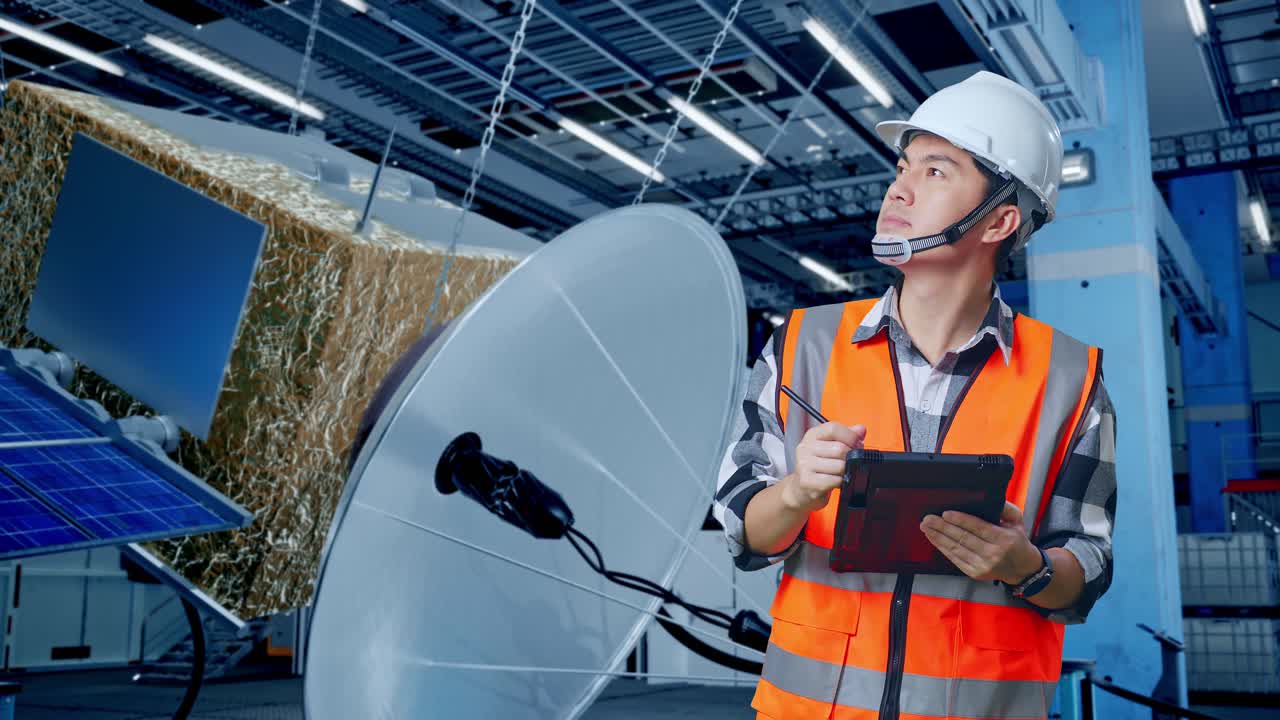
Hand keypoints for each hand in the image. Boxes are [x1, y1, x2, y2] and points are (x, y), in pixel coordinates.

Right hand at [779, 422, 866, 512]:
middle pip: (839, 448)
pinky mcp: (807, 481)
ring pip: (839, 465)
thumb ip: (846, 436)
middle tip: (849, 463)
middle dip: (851, 458)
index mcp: (812, 436)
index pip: (834, 428)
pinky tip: (835, 482)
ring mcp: (804, 465)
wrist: (799, 489)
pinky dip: (840, 483)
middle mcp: (805, 448)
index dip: (850, 436)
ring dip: (845, 472)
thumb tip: (861, 429)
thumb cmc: (816, 468)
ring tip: (840, 473)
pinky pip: (834, 480)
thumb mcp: (829, 447)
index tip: (856, 444)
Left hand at [920, 501, 1042, 583]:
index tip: (945, 513)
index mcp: (1004, 539)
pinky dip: (942, 548)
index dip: (960, 520)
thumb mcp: (1017, 521)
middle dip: (943, 528)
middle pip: (963, 538)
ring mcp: (982, 566)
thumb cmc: (1017, 542)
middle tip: (928, 519)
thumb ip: (1005, 508)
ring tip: (926, 527)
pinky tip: (934, 539)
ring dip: (938, 537)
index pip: (978, 528)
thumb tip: (991, 498)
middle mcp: (993, 554)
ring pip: (956, 549)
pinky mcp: (974, 573)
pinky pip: (955, 559)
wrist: (1022, 569)